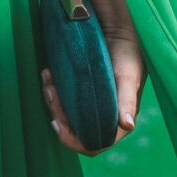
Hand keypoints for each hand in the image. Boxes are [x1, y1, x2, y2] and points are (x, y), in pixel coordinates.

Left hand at [43, 27, 141, 155]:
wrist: (118, 32)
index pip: (93, 144)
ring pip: (64, 114)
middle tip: (50, 91)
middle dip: (57, 114)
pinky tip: (48, 73)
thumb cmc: (128, 56)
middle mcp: (102, 116)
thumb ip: (127, 101)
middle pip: (73, 129)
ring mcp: (89, 103)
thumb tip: (127, 126)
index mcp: (116, 122)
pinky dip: (52, 88)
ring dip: (52, 99)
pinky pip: (61, 97)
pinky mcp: (79, 90)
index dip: (73, 141)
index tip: (56, 124)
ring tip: (47, 78)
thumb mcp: (128, 77)